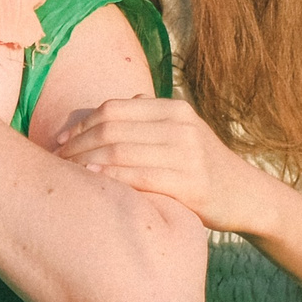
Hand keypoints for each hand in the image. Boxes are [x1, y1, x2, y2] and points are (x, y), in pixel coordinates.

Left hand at [54, 96, 275, 234]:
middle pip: (111, 128)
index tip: (59, 142)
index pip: (113, 109)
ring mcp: (187, 153)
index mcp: (173, 109)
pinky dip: (110, 177)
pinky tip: (91, 182)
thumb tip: (111, 106)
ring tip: (65, 173)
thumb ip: (149, 117)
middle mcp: (180, 125)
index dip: (80, 125)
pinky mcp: (191, 183)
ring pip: (120, 151)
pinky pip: (139, 176)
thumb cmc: (201, 166)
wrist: (247, 196)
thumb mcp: (181, 132)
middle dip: (76, 145)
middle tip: (55, 162)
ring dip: (85, 162)